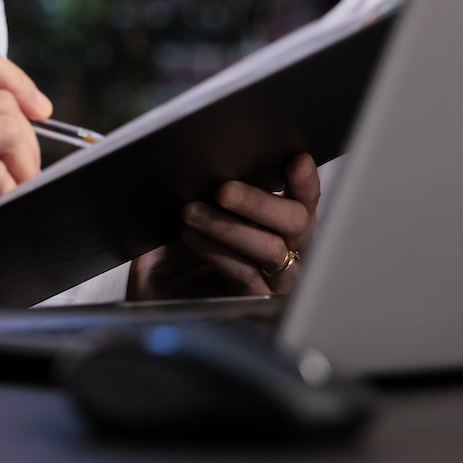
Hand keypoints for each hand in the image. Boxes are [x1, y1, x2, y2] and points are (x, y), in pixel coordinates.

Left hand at [127, 153, 320, 299]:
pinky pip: (244, 273)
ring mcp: (276, 280)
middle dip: (260, 202)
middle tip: (224, 190)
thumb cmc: (184, 245)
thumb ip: (220, 192)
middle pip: (295, 223)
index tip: (297, 160)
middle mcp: (289, 251)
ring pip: (271, 249)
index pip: (305, 201)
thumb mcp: (202, 211)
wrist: (158, 287)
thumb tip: (216, 160)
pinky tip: (191, 235)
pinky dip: (216, 251)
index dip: (305, 181)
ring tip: (192, 211)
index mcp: (282, 224)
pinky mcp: (253, 302)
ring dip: (230, 227)